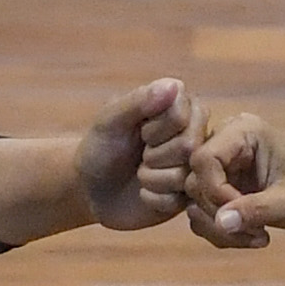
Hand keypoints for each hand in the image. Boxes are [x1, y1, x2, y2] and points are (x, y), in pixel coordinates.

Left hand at [73, 76, 203, 232]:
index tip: (139, 130)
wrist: (90, 189)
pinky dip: (153, 198)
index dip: (155, 128)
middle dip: (154, 154)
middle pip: (189, 146)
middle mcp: (194, 132)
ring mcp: (193, 165)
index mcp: (180, 104)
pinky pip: (177, 200)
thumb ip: (139, 101)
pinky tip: (144, 192)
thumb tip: (174, 84)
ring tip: (140, 172)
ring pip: (184, 175)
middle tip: (140, 154)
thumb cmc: (100, 147)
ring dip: (151, 177)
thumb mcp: (110, 120)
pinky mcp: (188, 195)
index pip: (181, 114)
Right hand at [184, 110, 284, 247]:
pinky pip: (202, 215)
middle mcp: (224, 142)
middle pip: (194, 183)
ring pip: (195, 203)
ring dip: (222, 230)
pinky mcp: (217, 186)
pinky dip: (222, 233)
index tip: (245, 215)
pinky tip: (251, 235)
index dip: (216, 193)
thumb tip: (221, 222)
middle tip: (257, 232)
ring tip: (258, 237)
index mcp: (243, 131)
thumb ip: (257, 209)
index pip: (204, 160)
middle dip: (221, 216)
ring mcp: (219, 165)